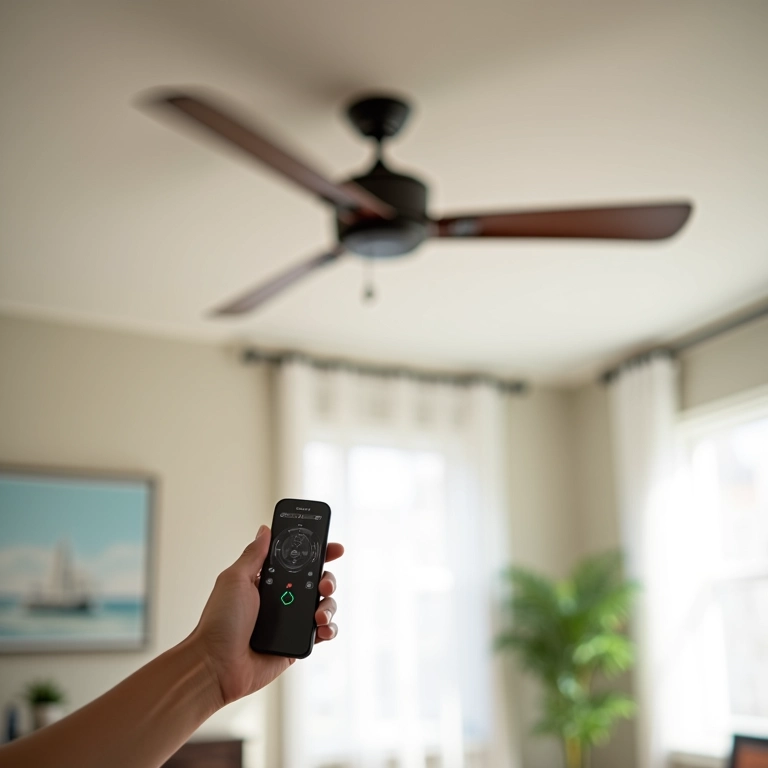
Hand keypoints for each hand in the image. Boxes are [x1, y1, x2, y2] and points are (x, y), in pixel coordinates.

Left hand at [188, 525, 342, 706]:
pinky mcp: (296, 644)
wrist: (217, 665)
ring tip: (318, 615)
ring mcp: (290, 622)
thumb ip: (254, 554)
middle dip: (327, 580)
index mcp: (267, 581)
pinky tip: (322, 629)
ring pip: (324, 606)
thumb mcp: (235, 579)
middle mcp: (282, 599)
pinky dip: (329, 629)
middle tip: (323, 585)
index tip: (333, 549)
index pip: (298, 561)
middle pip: (317, 581)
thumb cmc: (220, 623)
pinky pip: (322, 633)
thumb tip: (265, 530)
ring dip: (328, 606)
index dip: (318, 553)